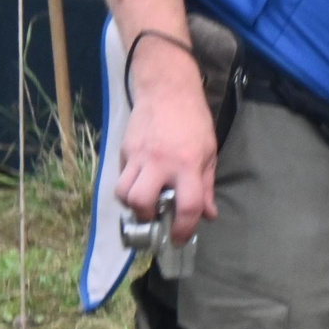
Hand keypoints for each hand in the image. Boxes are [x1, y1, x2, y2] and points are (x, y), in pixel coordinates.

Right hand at [115, 44, 217, 242]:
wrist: (167, 90)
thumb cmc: (193, 122)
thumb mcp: (208, 154)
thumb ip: (206, 187)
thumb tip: (208, 215)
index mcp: (187, 165)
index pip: (187, 206)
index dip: (184, 229)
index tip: (180, 238)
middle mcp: (160, 162)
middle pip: (141, 202)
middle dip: (146, 217)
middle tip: (155, 217)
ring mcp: (138, 155)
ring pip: (122, 191)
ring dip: (131, 204)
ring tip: (145, 202)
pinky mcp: (124, 149)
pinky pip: (120, 176)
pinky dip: (128, 185)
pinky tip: (140, 182)